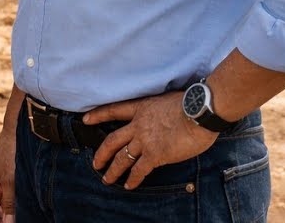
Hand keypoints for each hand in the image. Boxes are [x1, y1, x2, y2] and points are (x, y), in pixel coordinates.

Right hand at [0, 132, 15, 222]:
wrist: (20, 133)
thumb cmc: (11, 153)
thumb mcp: (10, 182)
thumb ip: (9, 205)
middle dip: (3, 221)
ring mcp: (2, 184)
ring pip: (5, 207)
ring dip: (11, 215)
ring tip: (24, 218)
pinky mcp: (12, 181)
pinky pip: (13, 199)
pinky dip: (18, 207)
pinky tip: (26, 212)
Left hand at [83, 91, 218, 189]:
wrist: (199, 111)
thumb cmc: (192, 103)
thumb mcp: (168, 100)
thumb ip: (159, 112)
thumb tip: (165, 119)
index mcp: (141, 108)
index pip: (114, 110)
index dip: (98, 115)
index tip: (85, 119)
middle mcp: (138, 125)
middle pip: (112, 140)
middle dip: (101, 153)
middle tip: (95, 163)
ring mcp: (144, 140)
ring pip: (121, 158)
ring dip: (113, 170)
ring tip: (107, 179)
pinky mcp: (155, 154)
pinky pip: (139, 170)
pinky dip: (133, 179)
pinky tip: (128, 185)